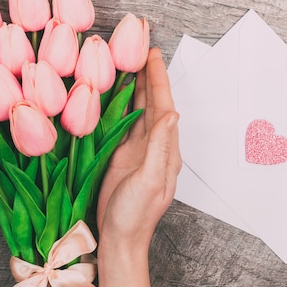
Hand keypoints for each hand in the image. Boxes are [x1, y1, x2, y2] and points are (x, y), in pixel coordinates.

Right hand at [97, 48, 180, 248]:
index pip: (164, 106)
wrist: (119, 237)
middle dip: (149, 76)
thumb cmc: (136, 214)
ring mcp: (137, 150)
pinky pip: (123, 124)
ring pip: (138, 111)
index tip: (153, 55)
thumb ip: (160, 147)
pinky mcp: (121, 156)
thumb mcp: (150, 180)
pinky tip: (115, 94)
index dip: (158, 80)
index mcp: (166, 150)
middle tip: (141, 48)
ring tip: (130, 62)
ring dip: (136, 87)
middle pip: (152, 103)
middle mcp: (154, 146)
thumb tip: (172, 113)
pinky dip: (121, 105)